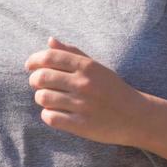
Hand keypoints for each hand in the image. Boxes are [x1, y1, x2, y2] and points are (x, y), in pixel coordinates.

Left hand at [24, 35, 141, 145]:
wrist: (136, 117)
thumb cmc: (113, 89)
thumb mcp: (97, 67)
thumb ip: (73, 53)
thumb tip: (50, 41)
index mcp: (87, 66)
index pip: (49, 57)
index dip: (34, 60)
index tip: (30, 66)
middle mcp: (84, 83)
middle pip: (42, 77)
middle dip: (34, 80)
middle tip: (38, 84)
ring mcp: (82, 105)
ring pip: (43, 98)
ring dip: (40, 98)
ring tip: (48, 99)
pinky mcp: (81, 125)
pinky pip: (50, 117)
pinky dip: (48, 115)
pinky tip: (55, 113)